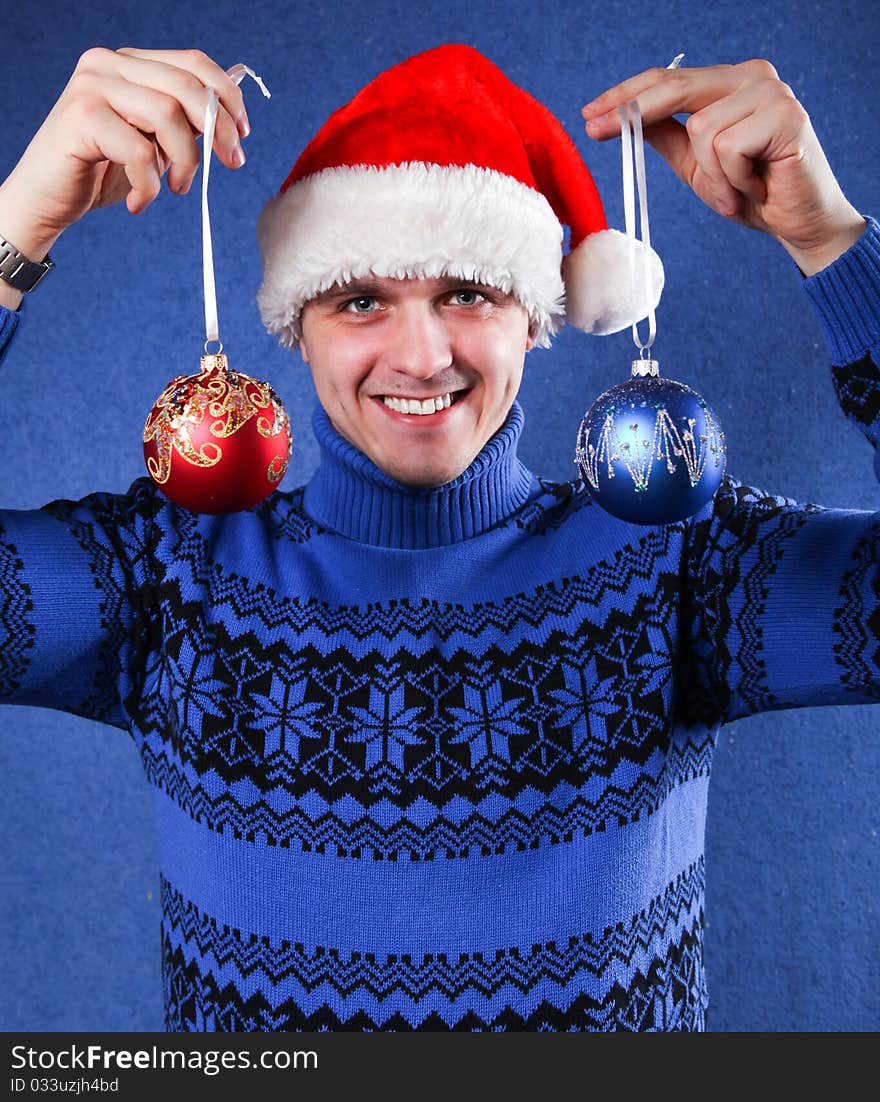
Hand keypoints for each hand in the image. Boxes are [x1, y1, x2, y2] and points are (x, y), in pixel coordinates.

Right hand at [0, 47, 249, 258]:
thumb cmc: (101, 173)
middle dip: (219, 130)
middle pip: (186, 86)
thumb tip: (230, 119)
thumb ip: (182, 124)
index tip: (243, 134)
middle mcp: (108, 65)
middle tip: (231, 165)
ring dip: (186, 162)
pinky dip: (149, 185)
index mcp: (129, 64)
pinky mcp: (80, 118)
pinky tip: (139, 201)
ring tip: (176, 189)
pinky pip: (140, 151)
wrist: (47, 200)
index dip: (226, 97)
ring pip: (168, 115)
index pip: (192, 63)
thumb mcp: (153, 144)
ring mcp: (91, 87)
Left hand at [581, 60, 865, 273]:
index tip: (588, 116)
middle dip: (632, 111)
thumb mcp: (697, 166)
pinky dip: (731, 180)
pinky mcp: (787, 115)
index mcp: (730, 83)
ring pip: (702, 128)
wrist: (798, 224)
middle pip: (676, 85)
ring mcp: (772, 92)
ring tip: (733, 193)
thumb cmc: (750, 194)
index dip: (625, 95)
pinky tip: (753, 188)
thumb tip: (625, 120)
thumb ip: (668, 137)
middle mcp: (752, 77)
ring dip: (711, 175)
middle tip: (594, 129)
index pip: (669, 78)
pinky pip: (727, 147)